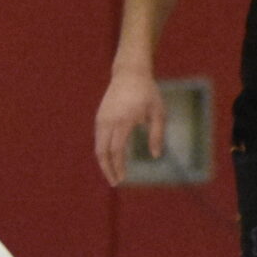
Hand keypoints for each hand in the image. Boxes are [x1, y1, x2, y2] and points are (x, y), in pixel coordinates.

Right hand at [93, 70, 162, 184]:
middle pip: (102, 152)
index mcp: (124, 121)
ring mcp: (102, 119)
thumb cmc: (148, 93)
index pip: (116, 150)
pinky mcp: (99, 117)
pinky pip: (98, 139)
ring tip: (113, 173)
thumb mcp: (158, 112)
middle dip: (107, 169)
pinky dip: (103, 152)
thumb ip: (156, 135)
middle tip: (115, 182)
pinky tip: (111, 159)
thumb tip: (155, 156)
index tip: (122, 179)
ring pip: (98, 147)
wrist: (129, 73)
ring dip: (104, 162)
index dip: (118, 167)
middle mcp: (109, 121)